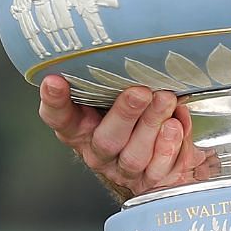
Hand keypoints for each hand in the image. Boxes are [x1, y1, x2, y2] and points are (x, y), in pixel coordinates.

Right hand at [38, 78, 206, 198]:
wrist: (161, 158)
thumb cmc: (136, 118)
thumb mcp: (120, 98)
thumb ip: (119, 84)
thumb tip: (135, 52)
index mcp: (81, 129)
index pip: (60, 118)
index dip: (55, 101)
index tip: (54, 81)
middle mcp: (99, 151)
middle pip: (106, 139)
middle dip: (124, 114)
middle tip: (139, 92)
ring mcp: (124, 168)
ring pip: (134, 154)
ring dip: (151, 125)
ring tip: (165, 101)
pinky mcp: (151, 179)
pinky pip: (159, 167)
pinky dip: (170, 145)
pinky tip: (176, 125)